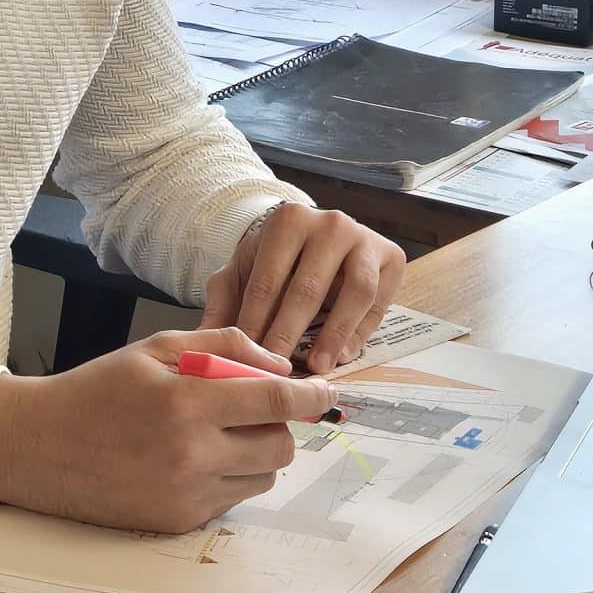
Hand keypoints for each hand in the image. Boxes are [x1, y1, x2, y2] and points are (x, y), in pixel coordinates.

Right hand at [0, 326, 337, 535]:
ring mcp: (186, 495)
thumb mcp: (154, 348)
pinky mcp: (178, 521)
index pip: (273, 400)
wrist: (38, 447)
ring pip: (261, 476)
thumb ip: (222, 346)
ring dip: (255, 453)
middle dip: (279, 425)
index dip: (308, 395)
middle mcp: (191, 455)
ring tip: (216, 433)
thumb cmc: (97, 390)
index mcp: (184, 403)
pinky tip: (191, 459)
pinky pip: (231, 499)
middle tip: (253, 409)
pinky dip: (227, 476)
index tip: (324, 391)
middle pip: (279, 446)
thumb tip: (279, 366)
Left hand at [205, 202, 405, 372]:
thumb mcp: (242, 273)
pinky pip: (377, 302)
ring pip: (354, 292)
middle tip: (277, 371)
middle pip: (308, 287)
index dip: (255, 322)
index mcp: (287, 220)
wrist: (313, 237)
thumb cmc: (274, 260)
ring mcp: (363, 237)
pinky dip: (359, 332)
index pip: (267, 279)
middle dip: (290, 334)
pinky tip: (341, 356)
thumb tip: (202, 339)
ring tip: (316, 367)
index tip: (247, 359)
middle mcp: (329, 223)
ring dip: (334, 334)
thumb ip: (223, 302)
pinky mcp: (390, 257)